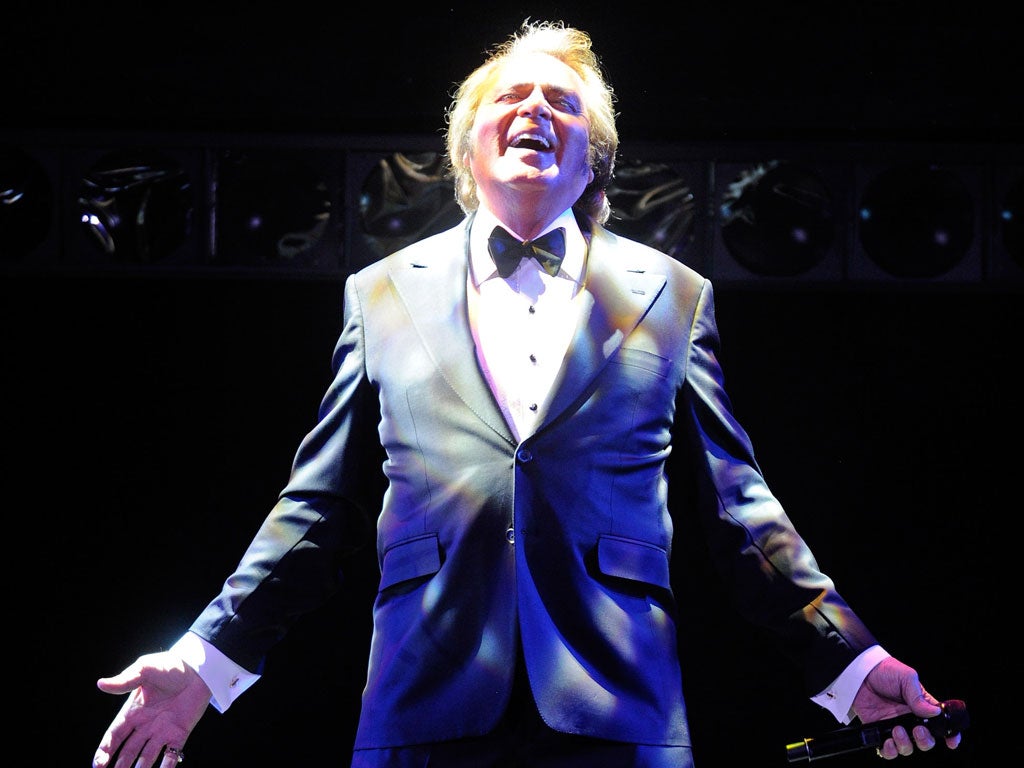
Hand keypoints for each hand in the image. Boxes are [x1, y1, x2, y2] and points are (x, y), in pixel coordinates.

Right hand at [93, 651, 210, 767]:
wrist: (199, 668)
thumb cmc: (169, 665)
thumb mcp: (145, 669)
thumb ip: (125, 680)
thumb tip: (101, 684)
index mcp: (133, 712)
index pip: (114, 736)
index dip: (105, 750)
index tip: (98, 765)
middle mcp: (145, 725)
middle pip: (128, 751)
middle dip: (120, 765)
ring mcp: (162, 731)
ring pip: (147, 756)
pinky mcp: (180, 733)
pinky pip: (172, 754)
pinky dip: (167, 765)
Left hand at [852, 656, 960, 759]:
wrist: (859, 672)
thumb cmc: (885, 671)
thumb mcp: (906, 678)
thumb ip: (919, 697)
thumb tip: (936, 713)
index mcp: (922, 707)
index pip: (941, 725)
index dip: (949, 736)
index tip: (951, 742)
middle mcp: (910, 720)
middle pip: (926, 741)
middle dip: (925, 741)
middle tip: (917, 730)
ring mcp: (895, 726)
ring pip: (908, 748)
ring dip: (906, 744)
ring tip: (897, 729)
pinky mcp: (879, 731)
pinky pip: (888, 750)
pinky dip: (890, 751)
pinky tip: (888, 741)